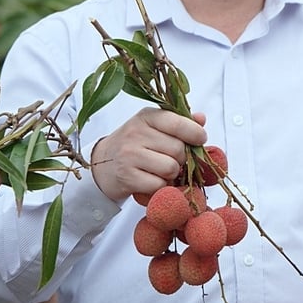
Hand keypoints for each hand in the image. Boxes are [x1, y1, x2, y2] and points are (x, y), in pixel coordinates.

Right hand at [90, 108, 206, 201]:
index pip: (178, 123)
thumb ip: (180, 122)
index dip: (195, 133)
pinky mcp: (126, 177)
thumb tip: (201, 118)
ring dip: (172, 173)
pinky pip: (159, 184)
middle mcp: (135, 133)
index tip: (200, 140)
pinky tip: (150, 180)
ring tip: (160, 169)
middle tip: (170, 159)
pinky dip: (160, 186)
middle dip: (182, 158)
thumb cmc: (135, 144)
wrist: (101, 165)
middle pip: (179, 149)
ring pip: (171, 167)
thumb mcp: (155, 127)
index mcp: (146, 116)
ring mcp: (129, 155)